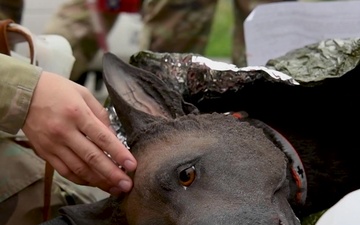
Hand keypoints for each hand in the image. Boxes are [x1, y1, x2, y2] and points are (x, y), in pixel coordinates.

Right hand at [22, 71, 136, 194]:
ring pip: (79, 169)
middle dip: (112, 174)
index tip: (132, 165)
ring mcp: (53, 144)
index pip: (102, 138)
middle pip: (92, 157)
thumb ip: (101, 115)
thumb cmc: (57, 90)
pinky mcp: (45, 153)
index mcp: (78, 113)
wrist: (23, 94)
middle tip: (127, 185)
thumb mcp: (84, 94)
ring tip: (115, 189)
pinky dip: (81, 179)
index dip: (119, 153)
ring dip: (99, 181)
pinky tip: (94, 183)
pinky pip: (65, 171)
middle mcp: (65, 131)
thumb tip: (114, 137)